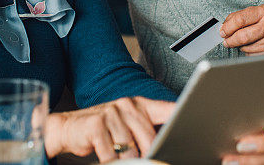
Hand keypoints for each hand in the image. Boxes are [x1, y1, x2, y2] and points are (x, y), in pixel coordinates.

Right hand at [44, 97, 173, 161]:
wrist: (69, 127)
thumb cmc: (103, 130)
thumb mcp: (128, 126)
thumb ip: (147, 131)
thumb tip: (167, 147)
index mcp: (139, 105)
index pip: (167, 110)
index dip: (181, 117)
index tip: (195, 124)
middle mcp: (127, 105)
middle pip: (149, 138)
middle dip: (146, 154)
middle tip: (143, 159)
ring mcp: (111, 113)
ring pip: (130, 148)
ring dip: (125, 159)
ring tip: (119, 158)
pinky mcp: (96, 124)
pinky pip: (110, 153)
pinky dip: (110, 161)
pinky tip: (107, 159)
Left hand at [220, 5, 263, 53]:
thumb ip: (245, 16)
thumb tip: (225, 24)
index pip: (240, 19)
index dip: (227, 27)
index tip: (222, 31)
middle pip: (241, 36)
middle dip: (230, 40)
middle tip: (226, 41)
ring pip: (246, 47)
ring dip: (241, 46)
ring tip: (244, 42)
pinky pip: (254, 55)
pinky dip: (250, 52)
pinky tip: (254, 47)